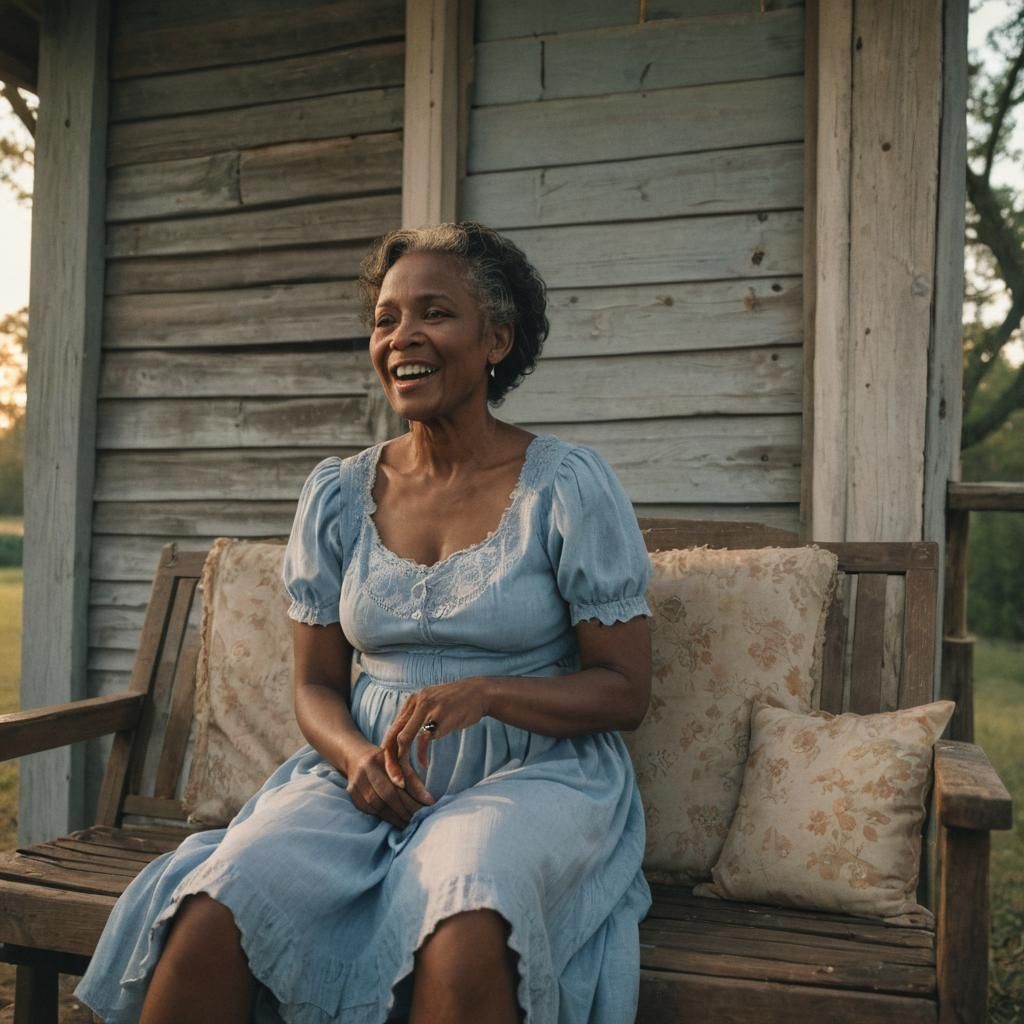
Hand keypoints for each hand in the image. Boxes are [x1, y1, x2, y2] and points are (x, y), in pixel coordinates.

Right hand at [344, 742, 432, 827]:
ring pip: (379, 805)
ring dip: (397, 817)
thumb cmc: (384, 761)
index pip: (401, 777)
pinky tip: (397, 821)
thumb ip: (411, 778)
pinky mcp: (352, 795)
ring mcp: (357, 783)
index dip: (416, 792)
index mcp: (382, 757)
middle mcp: (367, 769)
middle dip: (408, 808)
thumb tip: (428, 800)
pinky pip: (371, 810)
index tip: (430, 803)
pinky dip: (386, 817)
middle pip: (389, 794)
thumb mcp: (398, 761)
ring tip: (411, 823)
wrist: (355, 758)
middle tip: (422, 818)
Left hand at [381, 678, 490, 792]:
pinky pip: (422, 740)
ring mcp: (426, 709)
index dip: (389, 750)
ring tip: (407, 776)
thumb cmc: (459, 703)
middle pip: (393, 735)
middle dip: (390, 760)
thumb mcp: (434, 705)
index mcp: (412, 701)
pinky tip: (424, 764)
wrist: (480, 693)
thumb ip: (419, 717)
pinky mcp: (438, 717)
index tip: (393, 768)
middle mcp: (415, 703)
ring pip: (403, 739)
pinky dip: (421, 755)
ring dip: (403, 761)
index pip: (392, 728)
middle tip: (395, 779)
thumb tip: (407, 738)